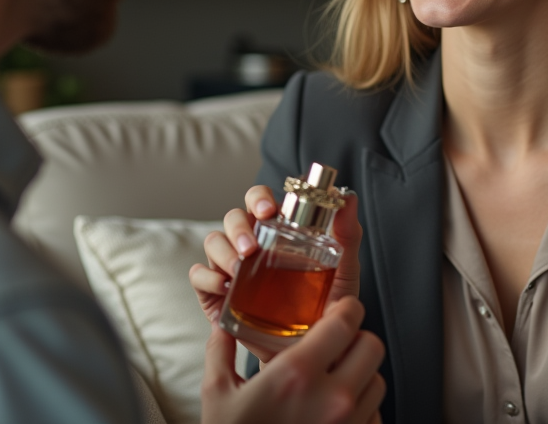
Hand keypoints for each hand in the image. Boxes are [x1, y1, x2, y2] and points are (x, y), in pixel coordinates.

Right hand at [190, 184, 364, 358]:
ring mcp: (231, 267)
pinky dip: (208, 277)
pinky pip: (199, 275)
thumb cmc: (325, 308)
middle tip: (252, 248)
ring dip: (224, 251)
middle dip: (239, 227)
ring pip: (213, 241)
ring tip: (240, 269)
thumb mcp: (343, 272)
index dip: (259, 198)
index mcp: (278, 232)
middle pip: (233, 218)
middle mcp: (252, 244)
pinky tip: (225, 287)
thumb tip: (347, 196)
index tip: (269, 211)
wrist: (309, 352)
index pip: (260, 200)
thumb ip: (347, 234)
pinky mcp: (216, 293)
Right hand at [201, 297, 384, 423]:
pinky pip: (374, 415)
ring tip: (335, 380)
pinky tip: (336, 411)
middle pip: (372, 347)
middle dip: (357, 340)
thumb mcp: (217, 393)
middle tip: (338, 344)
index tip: (340, 309)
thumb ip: (220, 350)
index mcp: (297, 374)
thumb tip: (223, 324)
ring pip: (377, 381)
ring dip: (360, 374)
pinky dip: (362, 408)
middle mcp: (331, 398)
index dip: (346, 309)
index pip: (345, 322)